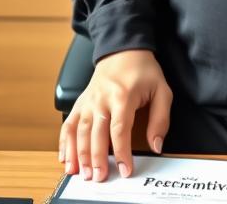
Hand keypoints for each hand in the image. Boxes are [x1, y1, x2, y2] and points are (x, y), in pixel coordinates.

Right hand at [58, 48, 172, 182]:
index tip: (125, 169)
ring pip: (80, 131)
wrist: (123, 49)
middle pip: (96, 134)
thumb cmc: (142, 70)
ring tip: (81, 173)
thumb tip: (156, 145)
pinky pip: (69, 124)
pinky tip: (65, 158)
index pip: (119, 130)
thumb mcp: (161, 90)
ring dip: (79, 155)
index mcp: (123, 96)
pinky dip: (64, 143)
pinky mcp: (80, 102)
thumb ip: (160, 119)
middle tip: (99, 177)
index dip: (121, 153)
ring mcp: (88, 101)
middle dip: (96, 159)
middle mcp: (102, 99)